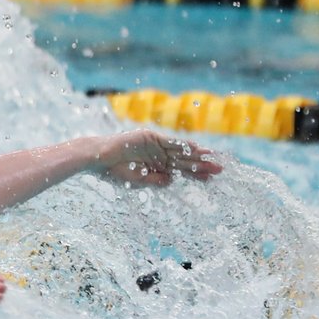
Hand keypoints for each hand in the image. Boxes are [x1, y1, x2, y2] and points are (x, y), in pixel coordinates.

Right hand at [96, 129, 222, 187]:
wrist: (99, 159)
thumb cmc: (114, 172)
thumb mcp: (138, 180)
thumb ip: (156, 180)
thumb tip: (172, 180)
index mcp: (157, 167)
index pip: (180, 172)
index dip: (195, 175)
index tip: (210, 180)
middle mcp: (159, 155)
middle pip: (184, 161)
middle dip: (201, 165)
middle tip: (220, 170)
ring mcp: (155, 145)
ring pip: (180, 151)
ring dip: (196, 154)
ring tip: (212, 158)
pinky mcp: (150, 137)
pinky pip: (169, 141)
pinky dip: (182, 144)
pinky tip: (195, 147)